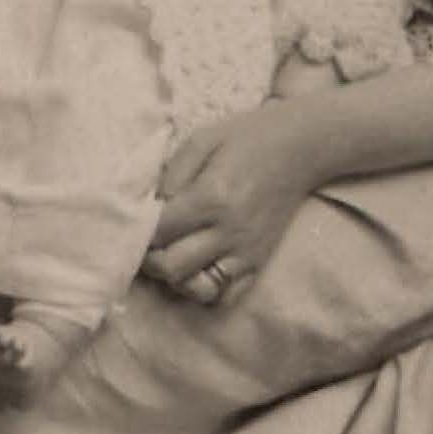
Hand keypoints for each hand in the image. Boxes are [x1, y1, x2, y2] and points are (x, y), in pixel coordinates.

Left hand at [142, 106, 317, 301]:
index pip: (158, 231)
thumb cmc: (245, 138)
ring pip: (196, 288)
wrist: (301, 148)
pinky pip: (225, 295)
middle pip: (171, 267)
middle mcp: (229, 231)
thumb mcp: (201, 140)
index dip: (137, 230)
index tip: (131, 221)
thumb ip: (171, 175)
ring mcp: (246, 252)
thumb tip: (148, 207)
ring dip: (174, 276)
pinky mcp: (259, 262)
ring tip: (170, 254)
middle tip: (145, 241)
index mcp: (211, 197)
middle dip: (149, 258)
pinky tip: (196, 267)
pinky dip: (204, 288)